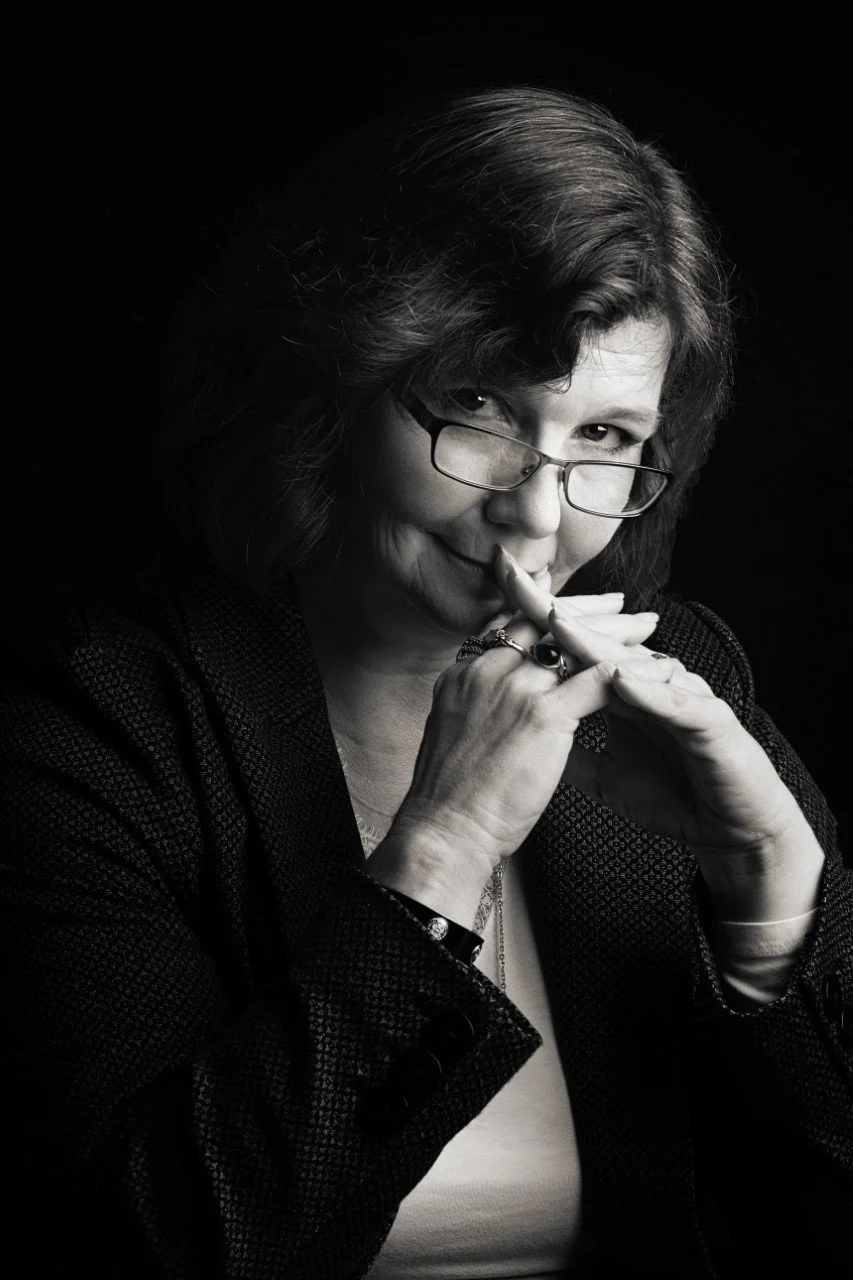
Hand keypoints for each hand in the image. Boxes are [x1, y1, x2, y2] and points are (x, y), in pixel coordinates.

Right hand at [378, 560, 661, 919]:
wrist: (444, 832)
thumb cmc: (451, 802)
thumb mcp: (454, 736)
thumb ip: (479, 711)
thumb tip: (499, 714)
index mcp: (463, 675)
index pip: (512, 626)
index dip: (549, 613)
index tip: (574, 609)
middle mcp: (485, 671)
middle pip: (543, 620)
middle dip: (586, 610)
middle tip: (621, 604)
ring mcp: (512, 689)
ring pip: (574, 643)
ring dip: (615, 634)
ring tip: (647, 627)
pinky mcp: (541, 715)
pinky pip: (597, 680)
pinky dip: (632, 672)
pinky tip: (656, 670)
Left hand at [500, 551, 824, 920]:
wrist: (730, 832)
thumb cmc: (675, 799)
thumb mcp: (604, 778)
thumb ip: (569, 750)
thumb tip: (524, 738)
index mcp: (626, 691)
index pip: (578, 648)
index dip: (539, 620)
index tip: (499, 589)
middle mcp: (654, 683)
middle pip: (601, 640)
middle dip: (558, 610)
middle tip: (519, 579)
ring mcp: (684, 697)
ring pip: (636, 663)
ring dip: (598, 644)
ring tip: (558, 623)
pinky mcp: (713, 722)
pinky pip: (677, 701)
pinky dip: (649, 690)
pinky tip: (621, 679)